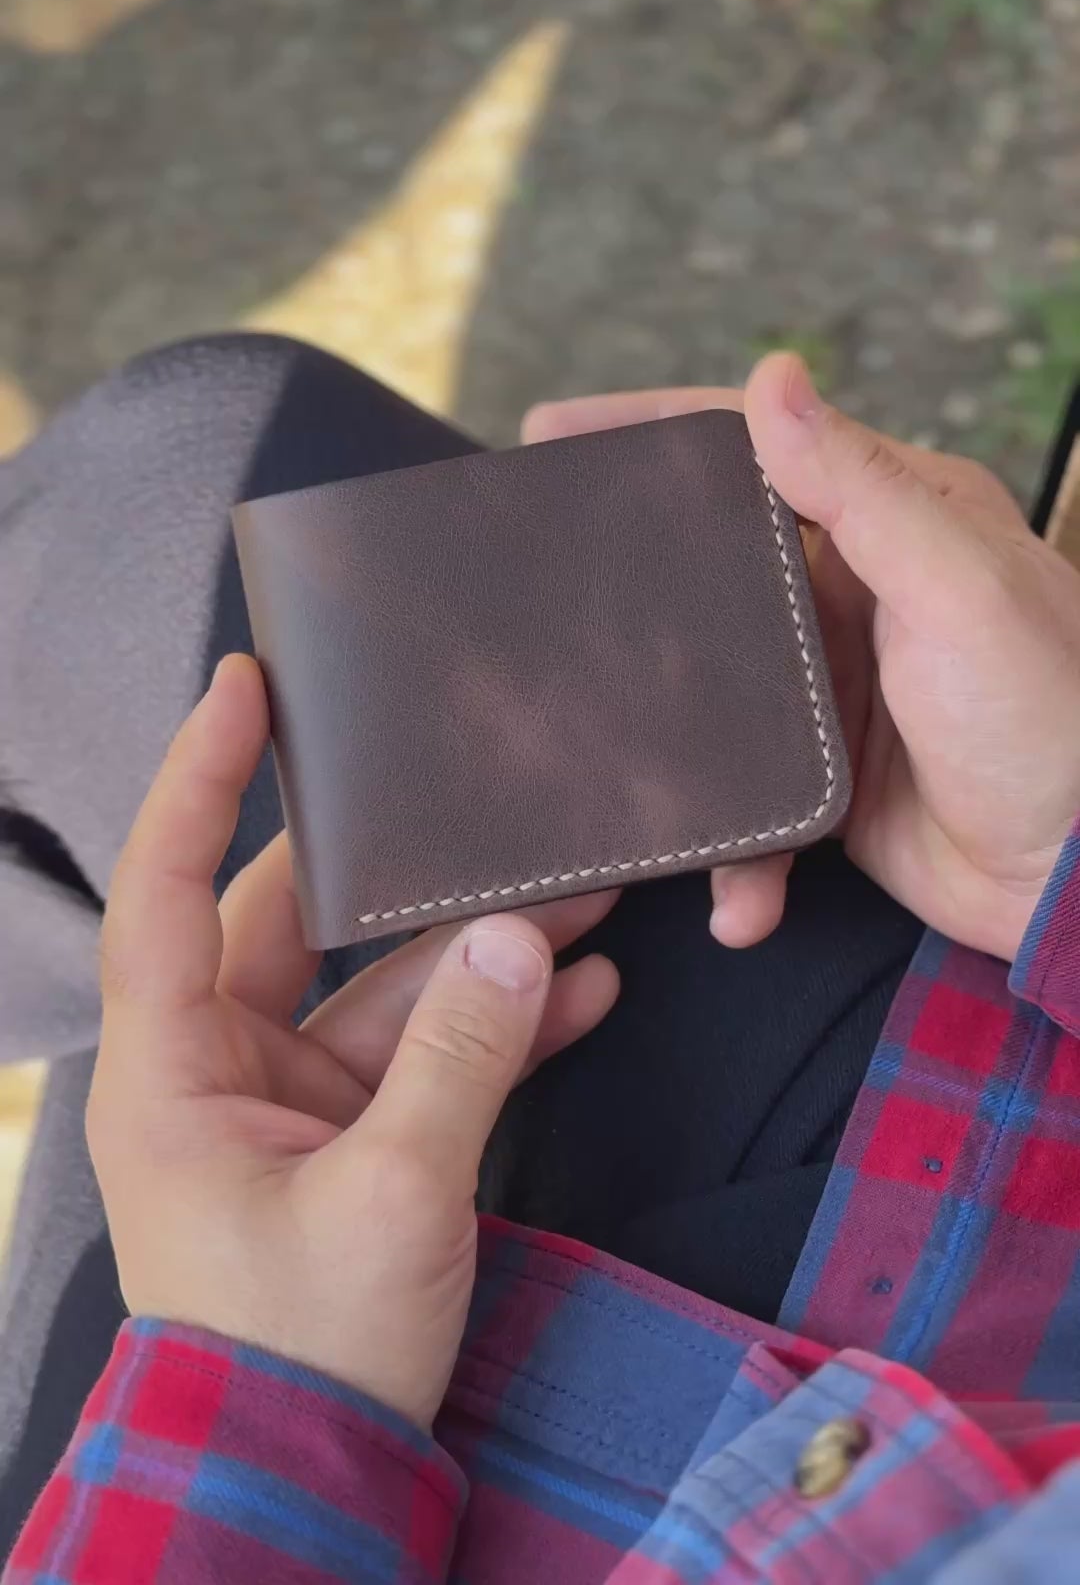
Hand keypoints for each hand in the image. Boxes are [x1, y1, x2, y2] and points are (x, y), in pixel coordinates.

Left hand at [87, 655, 618, 1429]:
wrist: (306, 1483)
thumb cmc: (301, 1347)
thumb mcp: (391, 1196)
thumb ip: (458, 1058)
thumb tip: (517, 937)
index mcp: (174, 1066)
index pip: (170, 886)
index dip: (201, 777)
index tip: (246, 687)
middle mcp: (224, 1066)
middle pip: (302, 924)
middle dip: (404, 871)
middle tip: (477, 790)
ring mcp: (295, 1105)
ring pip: (385, 993)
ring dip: (479, 953)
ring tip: (587, 889)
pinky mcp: (358, 1145)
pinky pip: (428, 1062)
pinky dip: (499, 1031)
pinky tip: (589, 992)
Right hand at [524, 357, 1079, 961]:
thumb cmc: (1052, 718)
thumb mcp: (958, 587)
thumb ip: (862, 489)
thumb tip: (773, 373)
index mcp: (896, 516)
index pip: (756, 447)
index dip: (651, 431)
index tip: (549, 432)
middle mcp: (861, 589)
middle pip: (714, 563)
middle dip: (630, 582)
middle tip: (532, 584)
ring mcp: (839, 686)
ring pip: (712, 688)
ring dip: (669, 740)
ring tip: (606, 765)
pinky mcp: (829, 778)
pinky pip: (749, 796)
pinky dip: (737, 849)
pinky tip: (738, 893)